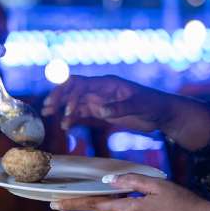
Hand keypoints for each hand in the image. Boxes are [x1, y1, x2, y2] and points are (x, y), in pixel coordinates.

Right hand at [42, 74, 209, 150]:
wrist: (163, 114)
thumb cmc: (154, 105)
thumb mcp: (139, 105)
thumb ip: (119, 107)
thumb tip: (101, 109)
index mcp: (107, 84)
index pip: (80, 83)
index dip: (67, 92)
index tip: (58, 104)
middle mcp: (100, 90)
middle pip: (73, 90)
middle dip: (58, 98)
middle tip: (46, 109)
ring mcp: (100, 100)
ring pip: (75, 102)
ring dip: (62, 108)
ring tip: (49, 115)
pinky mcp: (103, 112)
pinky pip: (83, 113)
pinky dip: (73, 118)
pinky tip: (66, 126)